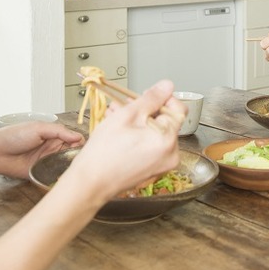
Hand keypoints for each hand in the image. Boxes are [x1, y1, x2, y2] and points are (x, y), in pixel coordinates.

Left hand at [0, 123, 84, 178]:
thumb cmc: (14, 135)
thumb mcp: (38, 128)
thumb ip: (59, 132)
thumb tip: (78, 136)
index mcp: (53, 136)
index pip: (73, 140)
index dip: (81, 145)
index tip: (86, 150)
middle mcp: (51, 149)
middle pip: (70, 154)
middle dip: (77, 158)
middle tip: (82, 162)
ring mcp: (45, 162)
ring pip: (63, 167)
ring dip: (68, 169)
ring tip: (75, 172)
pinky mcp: (38, 174)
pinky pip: (51, 177)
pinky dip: (58, 179)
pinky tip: (63, 180)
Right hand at [65, 79, 185, 202]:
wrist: (91, 183)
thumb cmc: (105, 151)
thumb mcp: (127, 115)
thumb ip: (151, 99)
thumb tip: (167, 86)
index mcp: (167, 140)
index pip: (178, 109)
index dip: (162, 98)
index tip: (146, 96)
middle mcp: (171, 154)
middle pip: (164, 121)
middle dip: (144, 110)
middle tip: (123, 105)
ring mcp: (162, 164)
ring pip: (154, 133)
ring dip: (137, 122)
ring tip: (115, 116)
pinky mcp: (152, 170)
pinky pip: (150, 146)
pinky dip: (137, 136)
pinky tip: (119, 131)